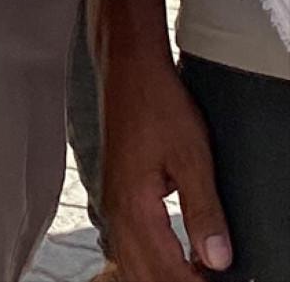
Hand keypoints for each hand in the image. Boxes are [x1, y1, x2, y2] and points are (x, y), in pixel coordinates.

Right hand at [102, 52, 231, 280]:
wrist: (129, 69)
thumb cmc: (157, 104)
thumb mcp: (192, 157)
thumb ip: (203, 212)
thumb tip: (219, 261)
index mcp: (134, 207)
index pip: (166, 273)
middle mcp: (117, 211)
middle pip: (144, 277)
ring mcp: (113, 203)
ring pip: (132, 264)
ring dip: (163, 277)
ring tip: (198, 277)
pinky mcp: (116, 193)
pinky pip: (128, 245)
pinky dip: (151, 262)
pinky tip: (174, 260)